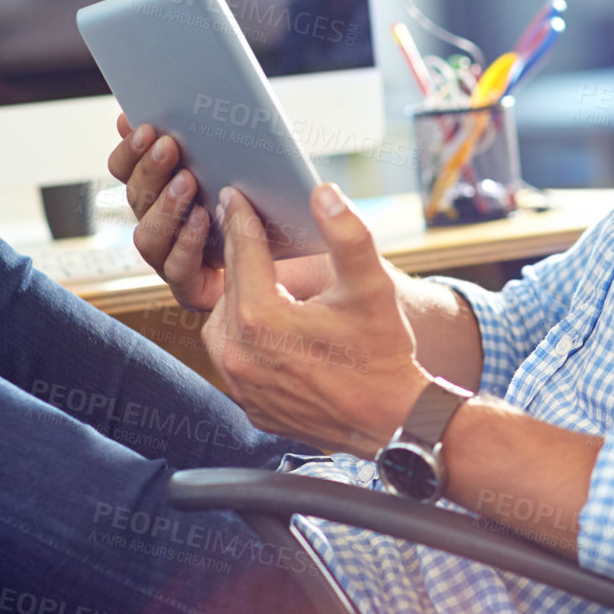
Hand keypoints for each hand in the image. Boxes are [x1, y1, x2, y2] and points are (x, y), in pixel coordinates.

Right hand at [107, 113, 334, 309]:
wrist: (319, 258)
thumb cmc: (284, 206)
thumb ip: (215, 139)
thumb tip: (183, 105)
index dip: (128, 148)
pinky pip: (178, 268)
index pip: (129, 171)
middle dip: (150, 169)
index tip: (137, 121)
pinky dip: (187, 242)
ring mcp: (176, 260)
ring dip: (166, 206)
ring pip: (148, 236)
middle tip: (169, 144)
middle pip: (137, 198)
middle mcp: (166, 227)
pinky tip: (203, 218)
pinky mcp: (195, 290)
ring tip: (188, 179)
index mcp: (169, 193)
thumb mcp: (254, 164)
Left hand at [205, 183, 428, 454]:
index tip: (236, 197)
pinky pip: (233, 362)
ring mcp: (241, 386)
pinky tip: (267, 326)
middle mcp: (240, 355)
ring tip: (258, 283)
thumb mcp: (372, 286)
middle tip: (246, 232)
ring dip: (237, 302)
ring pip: (221, 327)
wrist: (392, 421)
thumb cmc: (383, 352)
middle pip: (230, 291)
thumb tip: (325, 193)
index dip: (242, 220)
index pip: (243, 255)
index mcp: (262, 319)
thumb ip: (348, 234)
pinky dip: (244, 340)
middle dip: (240, 260)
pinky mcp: (250, 406)